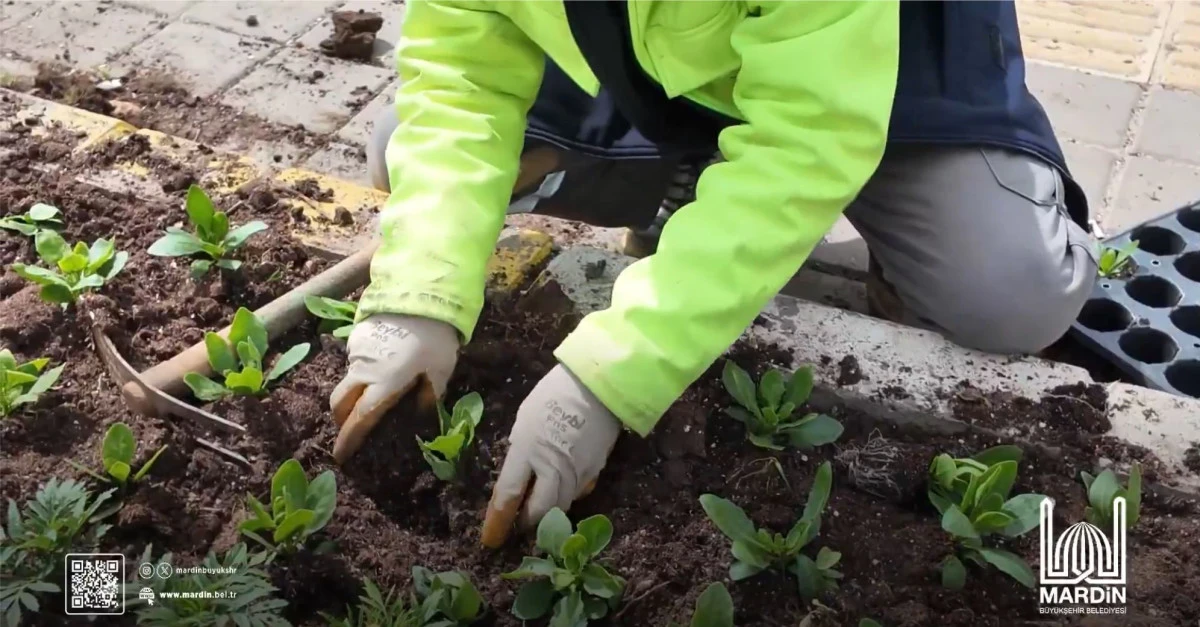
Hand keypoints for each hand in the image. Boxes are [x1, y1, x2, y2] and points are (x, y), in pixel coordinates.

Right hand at [329, 313, 458, 462]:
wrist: (421, 293)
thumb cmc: (435, 337)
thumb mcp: (441, 371)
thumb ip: (428, 396)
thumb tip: (419, 414)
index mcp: (384, 384)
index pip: (360, 419)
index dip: (349, 439)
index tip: (340, 456)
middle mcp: (364, 370)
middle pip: (340, 402)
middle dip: (341, 419)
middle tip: (350, 430)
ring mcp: (357, 351)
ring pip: (346, 381)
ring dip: (352, 394)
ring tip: (371, 399)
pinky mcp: (358, 335)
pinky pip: (354, 361)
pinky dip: (362, 372)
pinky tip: (381, 369)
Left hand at [481, 364, 622, 547]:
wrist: (598, 386)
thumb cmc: (554, 395)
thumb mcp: (526, 420)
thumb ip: (521, 449)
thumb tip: (519, 473)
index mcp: (527, 450)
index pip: (508, 495)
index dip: (498, 521)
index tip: (490, 539)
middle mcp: (551, 467)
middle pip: (538, 512)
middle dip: (525, 524)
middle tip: (516, 527)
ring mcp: (576, 472)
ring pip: (559, 507)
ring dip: (546, 515)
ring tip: (536, 515)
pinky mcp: (594, 471)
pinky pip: (576, 493)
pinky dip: (564, 498)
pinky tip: (559, 493)